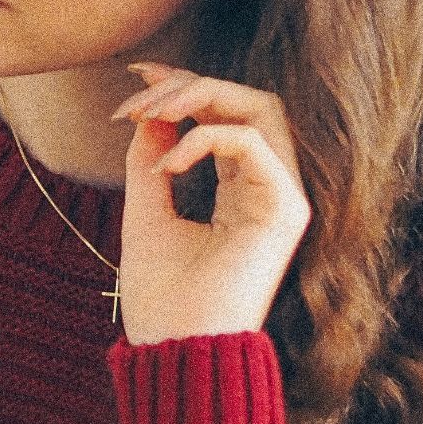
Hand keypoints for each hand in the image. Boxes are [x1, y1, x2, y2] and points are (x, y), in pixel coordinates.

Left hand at [110, 62, 311, 345]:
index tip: (137, 74)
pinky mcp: (286, 212)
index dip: (185, 85)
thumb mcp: (145, 212)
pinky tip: (167, 168)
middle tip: (136, 97)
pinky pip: (254, 144)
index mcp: (238, 189)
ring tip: (150, 114)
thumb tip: (152, 111)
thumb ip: (151, 160)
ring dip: (200, 97)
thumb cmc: (161, 296)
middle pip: (249, 101)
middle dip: (188, 85)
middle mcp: (267, 188)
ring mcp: (282, 198)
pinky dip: (205, 139)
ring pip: (263, 109)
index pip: (226, 116)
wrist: (174, 349)